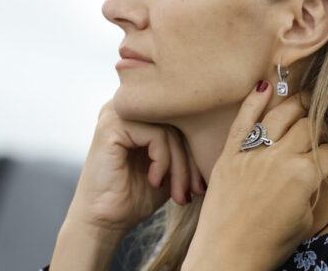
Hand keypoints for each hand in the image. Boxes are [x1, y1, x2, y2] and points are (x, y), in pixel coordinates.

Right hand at [64, 99, 205, 235]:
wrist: (104, 220)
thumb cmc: (135, 196)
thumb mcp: (170, 167)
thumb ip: (185, 146)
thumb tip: (223, 134)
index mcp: (139, 112)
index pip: (181, 120)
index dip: (196, 152)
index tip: (199, 186)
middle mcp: (127, 106)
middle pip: (178, 123)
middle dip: (190, 161)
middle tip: (193, 191)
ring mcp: (117, 112)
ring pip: (170, 129)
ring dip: (180, 165)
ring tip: (177, 192)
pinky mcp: (112, 124)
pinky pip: (157, 135)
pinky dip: (163, 161)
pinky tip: (155, 181)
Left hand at [183, 81, 327, 269]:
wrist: (227, 256)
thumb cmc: (268, 245)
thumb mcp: (305, 219)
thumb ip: (313, 187)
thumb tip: (318, 170)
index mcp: (304, 175)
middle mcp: (279, 158)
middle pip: (308, 126)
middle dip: (322, 123)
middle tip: (326, 124)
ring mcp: (252, 154)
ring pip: (279, 115)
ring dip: (295, 103)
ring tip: (304, 99)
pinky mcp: (229, 155)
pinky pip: (242, 121)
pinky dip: (252, 102)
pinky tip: (264, 87)